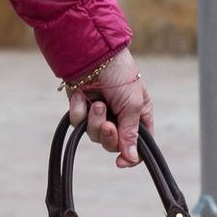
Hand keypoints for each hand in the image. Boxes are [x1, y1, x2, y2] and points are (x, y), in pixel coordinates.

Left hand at [66, 47, 152, 168]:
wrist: (94, 54)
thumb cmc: (120, 75)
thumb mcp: (133, 105)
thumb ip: (131, 133)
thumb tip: (132, 158)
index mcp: (138, 114)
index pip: (137, 144)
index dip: (130, 156)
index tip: (121, 162)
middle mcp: (119, 116)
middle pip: (113, 144)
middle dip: (109, 136)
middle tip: (108, 125)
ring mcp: (99, 112)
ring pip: (94, 135)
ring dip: (95, 121)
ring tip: (96, 103)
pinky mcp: (81, 107)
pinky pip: (78, 122)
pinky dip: (79, 110)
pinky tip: (81, 96)